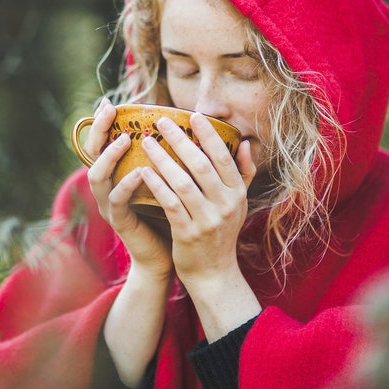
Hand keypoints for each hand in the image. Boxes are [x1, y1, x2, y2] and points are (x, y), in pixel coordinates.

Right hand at [85, 98, 172, 280]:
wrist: (170, 254)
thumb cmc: (172, 212)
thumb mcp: (171, 179)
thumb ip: (173, 156)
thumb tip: (189, 127)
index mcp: (118, 174)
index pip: (104, 143)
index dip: (103, 123)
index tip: (109, 102)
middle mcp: (108, 187)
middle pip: (92, 154)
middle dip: (99, 130)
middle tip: (108, 110)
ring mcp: (110, 205)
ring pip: (98, 177)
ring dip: (109, 156)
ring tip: (124, 138)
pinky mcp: (120, 222)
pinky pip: (117, 202)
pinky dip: (126, 185)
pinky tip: (140, 173)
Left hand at [139, 112, 260, 339]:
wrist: (214, 274)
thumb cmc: (222, 233)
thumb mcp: (239, 204)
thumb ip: (243, 173)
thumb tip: (245, 143)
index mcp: (237, 193)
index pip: (224, 157)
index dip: (209, 135)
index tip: (194, 115)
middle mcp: (226, 205)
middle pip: (201, 164)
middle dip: (180, 140)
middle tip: (161, 121)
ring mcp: (207, 220)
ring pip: (183, 182)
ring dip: (163, 159)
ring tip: (146, 141)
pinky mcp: (188, 233)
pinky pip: (170, 203)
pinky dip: (156, 185)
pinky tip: (143, 171)